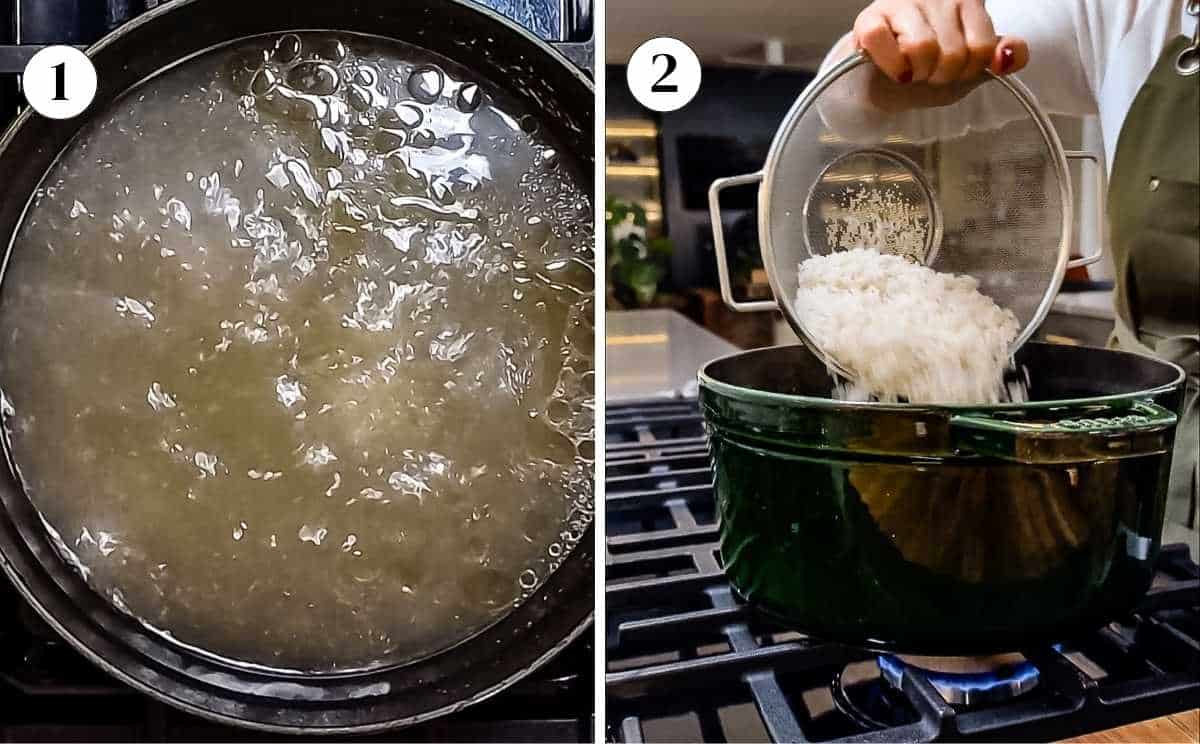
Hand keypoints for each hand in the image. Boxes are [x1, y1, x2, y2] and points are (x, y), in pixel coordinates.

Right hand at [853, 0, 1027, 83]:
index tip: (957, 69)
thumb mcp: (973, 61)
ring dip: (917, 73)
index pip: (984, 47)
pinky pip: (882, 42)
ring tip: (913, 71)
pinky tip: (895, 69)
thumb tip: (1009, 57)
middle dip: (941, 76)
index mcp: (968, 0)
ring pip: (922, 48)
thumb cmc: (931, 64)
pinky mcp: (870, 17)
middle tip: (930, 73)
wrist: (885, 77)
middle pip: (954, 53)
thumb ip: (1002, 55)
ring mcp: (902, 3)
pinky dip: (891, 65)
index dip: (970, 70)